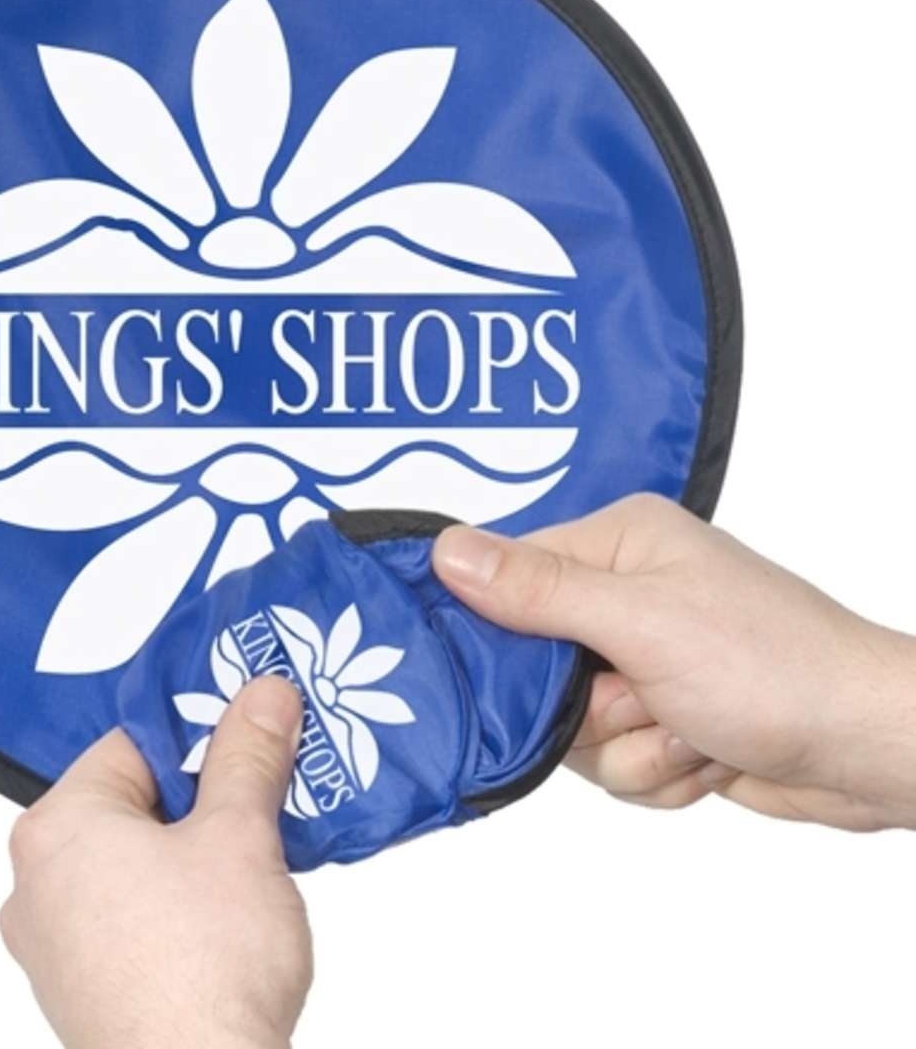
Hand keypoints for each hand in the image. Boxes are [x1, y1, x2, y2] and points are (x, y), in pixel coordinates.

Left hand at [0, 675, 311, 1048]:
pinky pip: (132, 918)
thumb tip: (264, 695)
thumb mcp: (240, 835)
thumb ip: (249, 755)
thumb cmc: (204, 967)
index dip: (203, 737)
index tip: (253, 736)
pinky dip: (178, 906)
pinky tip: (229, 920)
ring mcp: (55, 947)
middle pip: (135, 803)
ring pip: (136, 863)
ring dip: (196, 854)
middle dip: (204, 799)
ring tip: (255, 860)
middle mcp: (36, 884)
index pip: (134, 744)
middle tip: (264, 797)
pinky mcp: (83, 993)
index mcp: (57, 828)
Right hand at [433, 494, 915, 830]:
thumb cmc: (776, 666)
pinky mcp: (657, 716)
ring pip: (570, 728)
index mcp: (618, 543)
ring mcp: (640, 660)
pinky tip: (705, 752)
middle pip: (533, 667)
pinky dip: (657, 770)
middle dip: (589, 710)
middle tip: (644, 699)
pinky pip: (611, 760)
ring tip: (692, 726)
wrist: (867, 748)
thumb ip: (539, 591)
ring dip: (631, 745)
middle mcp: (623, 594)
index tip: (526, 670)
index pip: (508, 577)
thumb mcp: (643, 622)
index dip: (504, 633)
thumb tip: (445, 550)